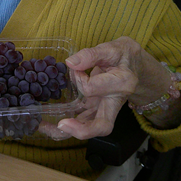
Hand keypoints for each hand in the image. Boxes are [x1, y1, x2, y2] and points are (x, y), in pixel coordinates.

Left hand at [56, 36, 173, 138]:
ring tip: (45, 128)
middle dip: (82, 130)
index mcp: (122, 83)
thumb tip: (71, 62)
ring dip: (69, 132)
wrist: (135, 63)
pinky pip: (85, 121)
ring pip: (92, 128)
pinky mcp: (98, 109)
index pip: (92, 89)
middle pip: (102, 126)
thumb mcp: (111, 48)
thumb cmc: (124, 54)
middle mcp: (115, 101)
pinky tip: (50, 123)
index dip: (78, 79)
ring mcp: (107, 108)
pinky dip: (69, 124)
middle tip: (61, 124)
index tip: (75, 67)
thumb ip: (91, 54)